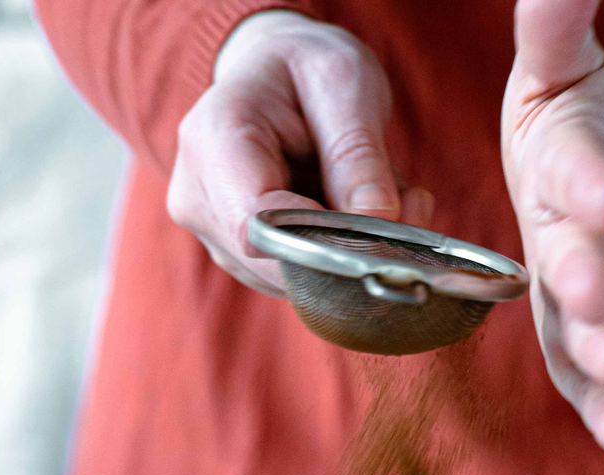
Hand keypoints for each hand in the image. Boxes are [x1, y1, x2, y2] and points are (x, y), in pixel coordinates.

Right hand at [167, 10, 433, 296]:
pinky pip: (297, 277)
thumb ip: (358, 153)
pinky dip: (339, 254)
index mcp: (213, 141)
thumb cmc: (302, 67)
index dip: (320, 242)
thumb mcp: (343, 83)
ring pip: (294, 277)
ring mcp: (214, 235)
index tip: (378, 225)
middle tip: (405, 202)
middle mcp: (198, 198)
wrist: (271, 72)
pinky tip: (355, 211)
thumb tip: (377, 219)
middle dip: (349, 246)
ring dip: (350, 249)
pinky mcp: (238, 258)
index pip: (255, 227)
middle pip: (277, 261)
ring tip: (379, 192)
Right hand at [502, 0, 603, 453]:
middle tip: (595, 296)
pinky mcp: (596, 337)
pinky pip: (594, 383)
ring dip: (601, 356)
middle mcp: (555, 243)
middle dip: (581, 282)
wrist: (590, 191)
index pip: (566, 174)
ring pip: (578, 334)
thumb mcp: (564, 72)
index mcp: (550, 171)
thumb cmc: (574, 131)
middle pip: (564, 266)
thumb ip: (557, 26)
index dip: (585, 186)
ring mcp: (574, 299)